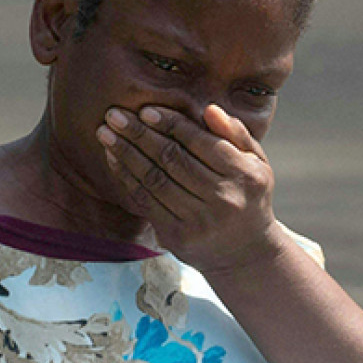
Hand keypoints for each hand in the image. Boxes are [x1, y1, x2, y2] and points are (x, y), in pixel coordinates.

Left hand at [98, 103, 287, 272]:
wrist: (246, 252)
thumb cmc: (248, 195)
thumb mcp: (256, 163)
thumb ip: (236, 134)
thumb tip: (209, 109)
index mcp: (245, 175)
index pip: (201, 142)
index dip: (170, 124)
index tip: (145, 110)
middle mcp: (224, 198)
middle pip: (172, 159)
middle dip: (139, 134)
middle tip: (114, 114)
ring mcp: (200, 220)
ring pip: (155, 179)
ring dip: (126, 153)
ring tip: (106, 133)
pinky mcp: (178, 237)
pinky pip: (146, 201)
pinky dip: (127, 177)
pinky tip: (114, 159)